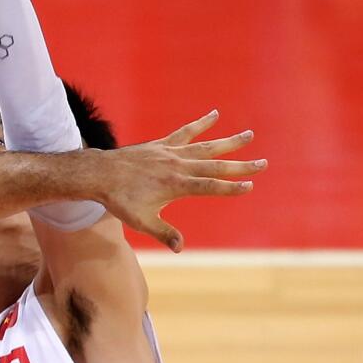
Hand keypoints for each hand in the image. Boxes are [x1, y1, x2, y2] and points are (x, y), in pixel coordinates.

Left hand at [95, 110, 266, 252]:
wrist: (100, 174)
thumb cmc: (120, 200)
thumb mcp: (141, 221)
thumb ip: (163, 233)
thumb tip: (180, 248)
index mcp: (176, 185)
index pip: (210, 187)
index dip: (231, 188)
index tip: (250, 186)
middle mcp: (177, 166)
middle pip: (215, 165)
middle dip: (240, 165)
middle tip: (263, 163)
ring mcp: (170, 152)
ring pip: (205, 146)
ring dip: (228, 141)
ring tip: (249, 134)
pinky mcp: (162, 144)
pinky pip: (185, 132)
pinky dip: (201, 124)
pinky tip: (214, 114)